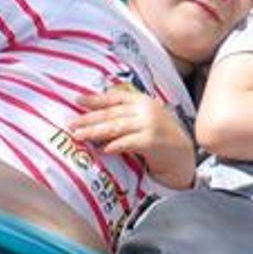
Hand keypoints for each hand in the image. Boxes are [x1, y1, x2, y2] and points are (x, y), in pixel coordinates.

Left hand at [72, 88, 196, 186]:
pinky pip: (128, 143)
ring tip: (79, 135)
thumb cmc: (160, 136)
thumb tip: (98, 112)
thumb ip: (128, 111)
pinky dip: (114, 146)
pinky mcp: (152, 142)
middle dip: (89, 118)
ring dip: (95, 132)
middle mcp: (146, 110)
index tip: (78, 100)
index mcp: (143, 101)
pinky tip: (103, 149)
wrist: (182, 155)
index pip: (116, 98)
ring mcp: (150, 125)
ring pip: (116, 127)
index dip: (96, 99)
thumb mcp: (146, 117)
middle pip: (112, 113)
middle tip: (70, 123)